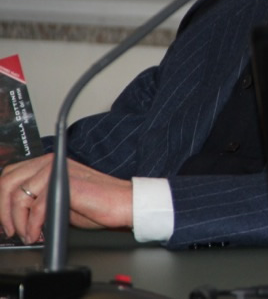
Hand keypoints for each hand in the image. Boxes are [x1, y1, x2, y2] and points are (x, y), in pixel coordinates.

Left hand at [0, 154, 132, 243]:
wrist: (124, 204)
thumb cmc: (98, 204)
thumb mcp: (59, 200)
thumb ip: (38, 200)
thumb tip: (15, 215)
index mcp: (49, 164)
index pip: (11, 175)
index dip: (1, 200)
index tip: (5, 221)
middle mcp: (51, 163)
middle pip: (8, 181)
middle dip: (3, 211)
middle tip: (11, 230)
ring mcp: (58, 171)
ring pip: (18, 195)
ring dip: (17, 221)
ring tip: (27, 235)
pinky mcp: (65, 184)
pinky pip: (36, 206)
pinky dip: (32, 225)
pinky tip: (39, 234)